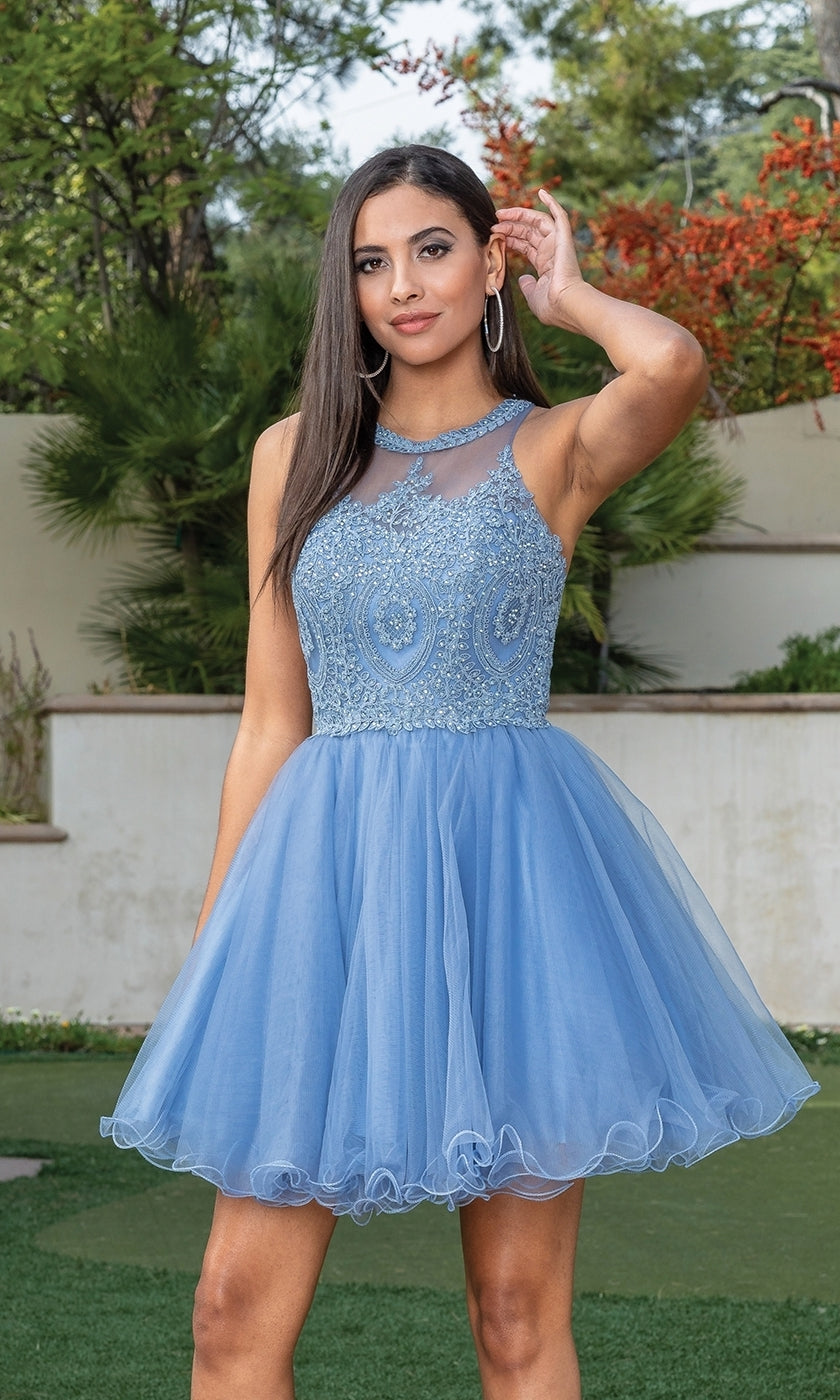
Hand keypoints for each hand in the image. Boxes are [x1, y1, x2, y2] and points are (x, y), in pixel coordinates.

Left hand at [492, 188, 583, 326]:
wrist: (566, 305)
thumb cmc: (552, 307)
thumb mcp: (533, 296)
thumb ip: (527, 285)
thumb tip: (523, 278)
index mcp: (546, 265)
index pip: (526, 245)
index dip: (511, 239)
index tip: (496, 235)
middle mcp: (552, 252)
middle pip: (528, 232)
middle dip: (510, 226)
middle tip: (494, 223)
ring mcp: (558, 243)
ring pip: (537, 222)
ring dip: (520, 215)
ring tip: (501, 213)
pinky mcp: (564, 238)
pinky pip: (559, 215)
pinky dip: (551, 202)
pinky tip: (541, 192)